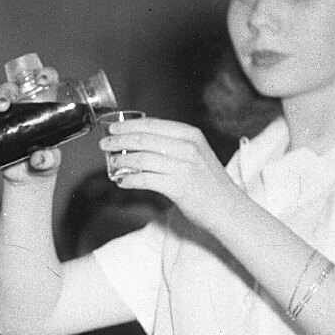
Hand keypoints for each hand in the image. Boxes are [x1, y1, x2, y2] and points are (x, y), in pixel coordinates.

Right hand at [0, 75, 62, 180]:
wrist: (28, 176)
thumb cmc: (46, 161)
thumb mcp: (52, 161)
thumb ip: (49, 159)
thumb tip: (38, 157)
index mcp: (43, 104)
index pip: (45, 81)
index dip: (44, 75)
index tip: (40, 81)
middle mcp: (23, 104)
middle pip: (13, 88)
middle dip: (6, 92)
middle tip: (4, 106)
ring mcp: (6, 115)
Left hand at [97, 116, 238, 228]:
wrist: (229, 208)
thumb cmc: (210, 184)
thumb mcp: (197, 155)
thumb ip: (174, 145)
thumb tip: (141, 142)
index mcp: (191, 135)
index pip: (153, 125)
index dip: (129, 126)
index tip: (113, 128)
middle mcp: (187, 147)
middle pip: (144, 139)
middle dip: (119, 140)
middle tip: (104, 144)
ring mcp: (183, 166)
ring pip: (141, 159)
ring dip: (121, 161)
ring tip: (111, 164)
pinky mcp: (177, 187)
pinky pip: (145, 180)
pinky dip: (129, 180)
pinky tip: (121, 181)